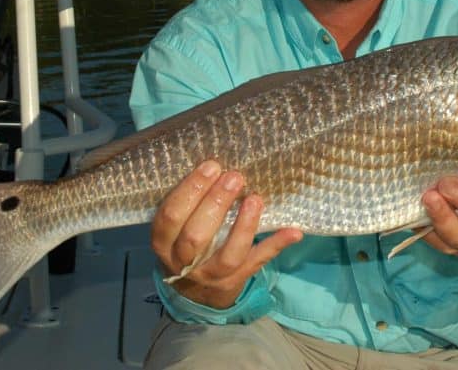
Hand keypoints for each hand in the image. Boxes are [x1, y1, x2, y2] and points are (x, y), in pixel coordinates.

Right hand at [150, 161, 301, 308]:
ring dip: (244, 226)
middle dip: (215, 204)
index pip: (171, 217)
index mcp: (164, 243)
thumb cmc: (185, 244)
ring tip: (255, 198)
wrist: (196, 293)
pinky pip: (258, 263)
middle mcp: (184, 263)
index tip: (212, 166)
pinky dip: (276, 245)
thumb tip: (216, 166)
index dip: (190, 190)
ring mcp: (212, 276)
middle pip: (196, 237)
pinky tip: (294, 231)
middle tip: (234, 177)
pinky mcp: (236, 281)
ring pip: (228, 255)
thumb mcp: (176, 228)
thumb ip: (189, 203)